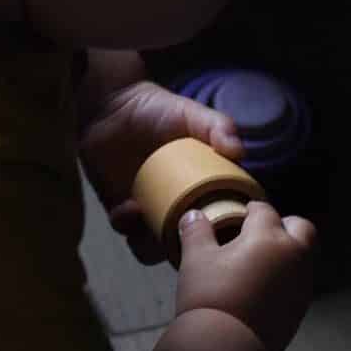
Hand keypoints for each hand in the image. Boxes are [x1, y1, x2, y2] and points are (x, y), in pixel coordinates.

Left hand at [78, 52, 243, 265]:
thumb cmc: (158, 107)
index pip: (219, 222)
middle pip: (187, 243)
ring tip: (147, 217)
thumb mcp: (193, 114)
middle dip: (183, 247)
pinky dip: (127, 226)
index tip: (215, 230)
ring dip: (151, 243)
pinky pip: (126, 231)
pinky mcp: (120, 209)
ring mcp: (150, 210)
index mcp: (202, 191)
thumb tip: (239, 152)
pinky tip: (128, 207)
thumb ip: (219, 126)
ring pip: (155, 246)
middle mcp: (178, 205)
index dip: (221, 234)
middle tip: (177, 231)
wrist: (111, 103)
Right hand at [174, 202, 316, 350]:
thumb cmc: (209, 297)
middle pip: (301, 228)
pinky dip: (288, 278)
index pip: (265, 211)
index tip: (244, 213)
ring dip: (290, 252)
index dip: (253, 210)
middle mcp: (293, 256)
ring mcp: (301, 284)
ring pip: (305, 256)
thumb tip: (193, 216)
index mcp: (268, 236)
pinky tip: (266, 287)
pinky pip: (300, 283)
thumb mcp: (196, 259)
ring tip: (263, 260)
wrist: (226, 347)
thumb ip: (197, 232)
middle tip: (262, 232)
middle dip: (285, 225)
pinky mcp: (301, 309)